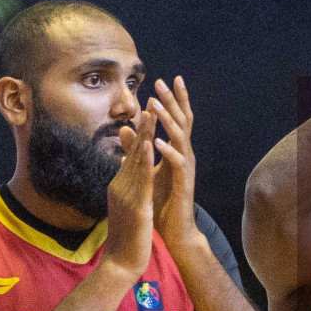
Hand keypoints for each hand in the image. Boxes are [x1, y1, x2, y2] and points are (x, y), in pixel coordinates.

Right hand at [103, 110, 157, 281]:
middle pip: (133, 152)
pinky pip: (140, 179)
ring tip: (150, 114)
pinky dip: (144, 160)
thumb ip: (127, 190)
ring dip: (144, 136)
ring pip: (136, 160)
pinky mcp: (134, 204)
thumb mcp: (126, 208)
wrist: (121, 263)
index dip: (140, 135)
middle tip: (150, 103)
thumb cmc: (126, 238)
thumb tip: (127, 178)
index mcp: (120, 186)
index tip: (148, 114)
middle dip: (143, 128)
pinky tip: (148, 144)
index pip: (131, 156)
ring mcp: (125, 194)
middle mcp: (120, 185)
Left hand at [148, 78, 203, 253]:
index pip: (177, 120)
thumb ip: (136, 149)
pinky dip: (168, 151)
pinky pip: (177, 164)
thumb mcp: (146, 170)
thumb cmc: (162, 202)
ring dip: (167, 121)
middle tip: (162, 81)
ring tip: (156, 106)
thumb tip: (124, 127)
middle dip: (172, 101)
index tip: (165, 79)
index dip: (173, 100)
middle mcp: (185, 156)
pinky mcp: (184, 184)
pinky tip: (157, 142)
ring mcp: (186, 169)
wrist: (175, 231)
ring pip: (180, 138)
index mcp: (177, 152)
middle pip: (182, 122)